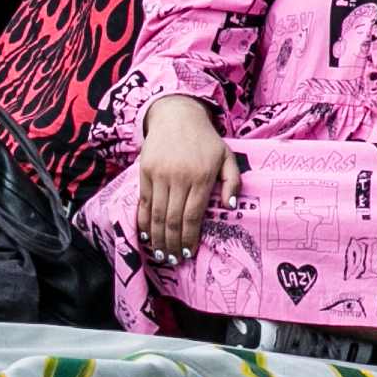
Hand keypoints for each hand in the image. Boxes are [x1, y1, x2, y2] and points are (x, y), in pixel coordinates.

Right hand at [130, 95, 228, 264]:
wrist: (176, 115)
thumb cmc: (205, 140)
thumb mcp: (227, 156)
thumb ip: (233, 182)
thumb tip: (230, 206)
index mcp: (201, 177)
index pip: (192, 216)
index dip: (189, 238)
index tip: (189, 254)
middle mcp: (179, 178)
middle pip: (172, 219)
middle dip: (173, 244)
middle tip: (174, 261)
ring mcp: (159, 175)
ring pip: (155, 214)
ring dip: (158, 238)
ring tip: (161, 254)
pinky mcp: (144, 172)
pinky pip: (143, 202)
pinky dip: (143, 221)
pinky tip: (147, 235)